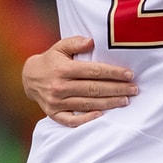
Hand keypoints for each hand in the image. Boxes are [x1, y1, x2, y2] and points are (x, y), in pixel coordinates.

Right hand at [22, 36, 138, 126]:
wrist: (28, 78)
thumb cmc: (51, 60)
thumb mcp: (60, 46)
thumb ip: (76, 42)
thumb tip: (92, 41)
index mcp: (63, 69)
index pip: (93, 71)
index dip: (113, 73)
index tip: (129, 74)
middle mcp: (59, 87)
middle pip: (94, 89)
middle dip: (116, 89)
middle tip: (134, 89)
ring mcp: (56, 102)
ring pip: (87, 104)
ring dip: (108, 103)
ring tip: (125, 100)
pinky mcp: (53, 114)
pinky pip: (71, 120)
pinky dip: (86, 119)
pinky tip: (102, 115)